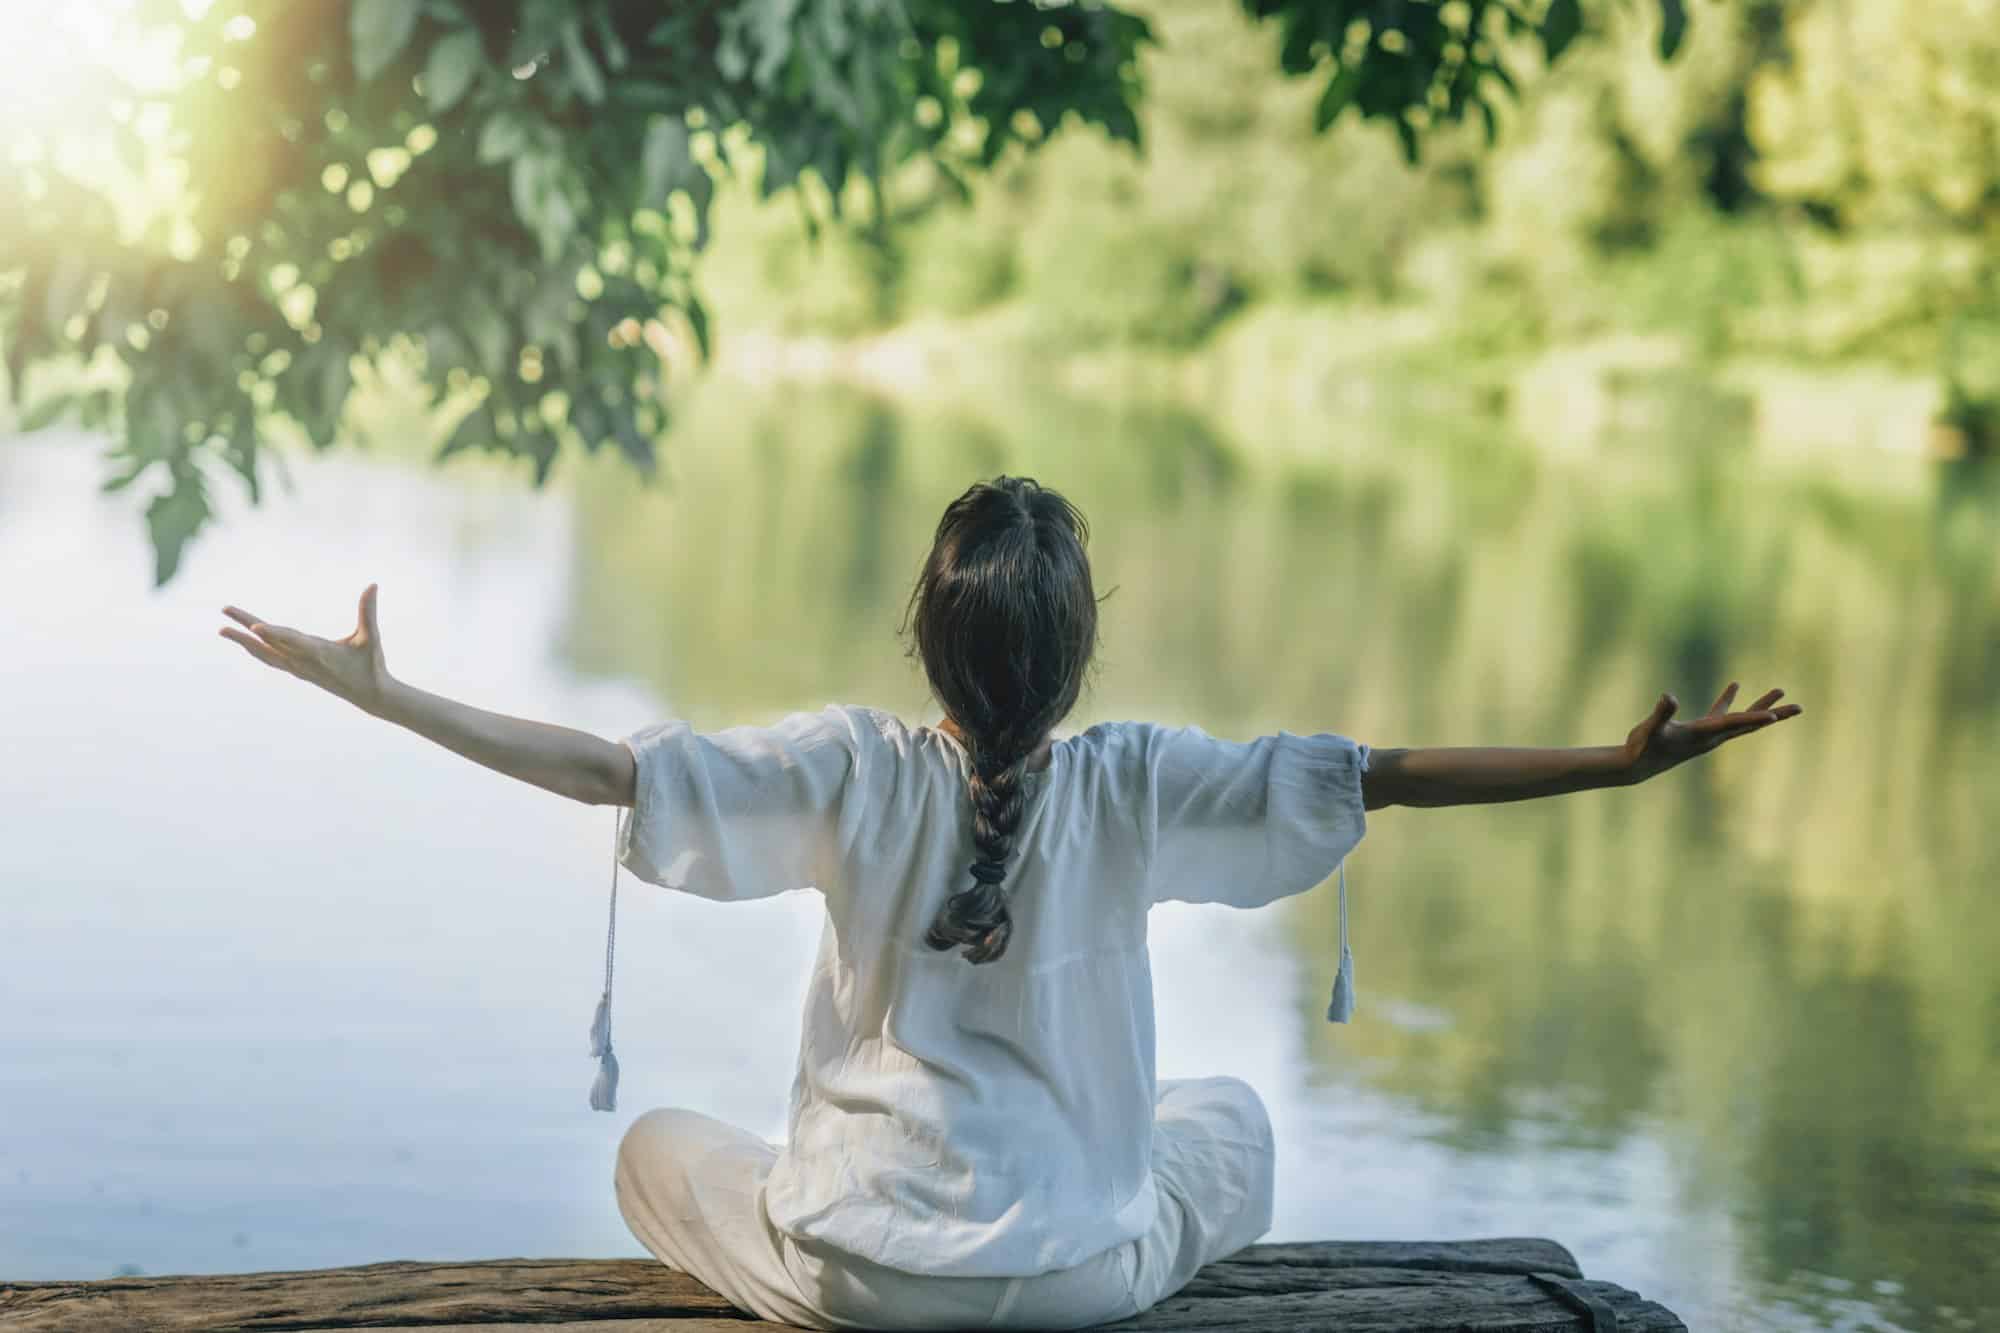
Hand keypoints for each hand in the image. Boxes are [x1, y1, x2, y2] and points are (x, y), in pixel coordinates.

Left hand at [219, 584, 393, 713]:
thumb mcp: (371, 637)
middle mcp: (303, 662)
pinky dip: (256, 650)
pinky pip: (270, 659)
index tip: (254, 627)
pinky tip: (247, 644)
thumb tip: (373, 585)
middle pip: (268, 643)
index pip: (292, 641)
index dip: (273, 633)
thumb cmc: (371, 665)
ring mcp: (298, 668)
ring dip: (243, 641)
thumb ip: (368, 611)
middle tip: (224, 611)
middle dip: (245, 628)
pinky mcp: (298, 671)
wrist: (369, 696)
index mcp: (320, 653)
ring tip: (223, 630)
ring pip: (264, 654)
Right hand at [1621, 681, 1801, 782]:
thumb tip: (1668, 697)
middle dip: (1774, 714)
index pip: (1733, 725)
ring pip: (1741, 719)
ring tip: (1779, 690)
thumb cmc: (1642, 747)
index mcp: (1702, 735)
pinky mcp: (1700, 731)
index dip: (1753, 720)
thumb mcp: (1649, 729)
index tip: (1775, 717)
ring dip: (1761, 706)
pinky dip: (1729, 700)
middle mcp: (1712, 737)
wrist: (1636, 766)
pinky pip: (1722, 714)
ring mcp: (1708, 735)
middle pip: (1749, 724)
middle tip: (1799, 707)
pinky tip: (1735, 685)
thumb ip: (1661, 714)